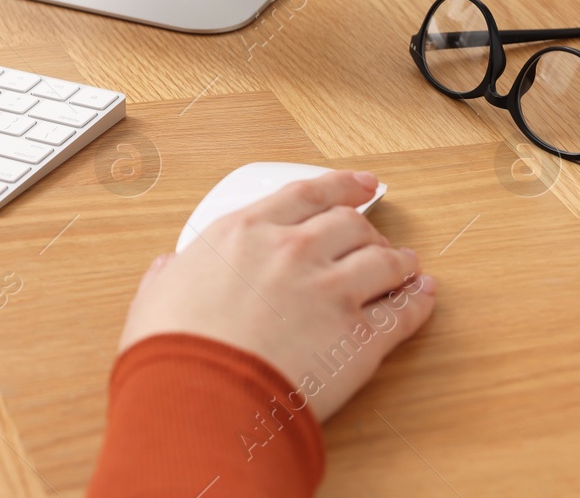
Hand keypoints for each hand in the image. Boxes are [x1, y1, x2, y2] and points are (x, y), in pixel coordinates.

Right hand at [116, 170, 435, 420]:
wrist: (200, 396)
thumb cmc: (173, 349)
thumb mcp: (155, 297)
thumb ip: (168, 276)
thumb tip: (166, 269)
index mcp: (245, 232)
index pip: (306, 194)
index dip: (340, 185)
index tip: (360, 183)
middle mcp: (293, 250)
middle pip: (350, 223)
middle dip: (368, 226)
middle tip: (375, 233)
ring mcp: (332, 291)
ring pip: (384, 260)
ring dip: (399, 260)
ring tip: (407, 265)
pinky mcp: (359, 339)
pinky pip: (403, 312)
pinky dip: (418, 301)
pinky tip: (423, 297)